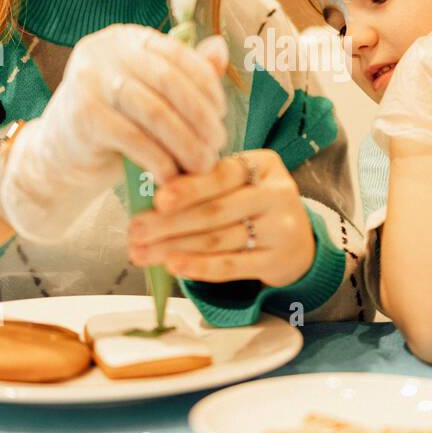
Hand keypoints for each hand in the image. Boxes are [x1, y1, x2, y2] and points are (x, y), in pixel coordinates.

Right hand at [1, 24, 227, 242]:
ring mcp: (90, 80)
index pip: (179, 55)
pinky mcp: (82, 115)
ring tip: (202, 165)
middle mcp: (105, 50)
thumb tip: (222, 49)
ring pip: (156, 112)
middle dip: (201, 117)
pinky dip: (159, 160)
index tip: (222, 115)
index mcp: (126, 39)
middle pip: (171, 83)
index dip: (207, 86)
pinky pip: (134, 138)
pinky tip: (171, 176)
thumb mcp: (149, 95)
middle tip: (218, 145)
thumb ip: (184, 75)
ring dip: (186, 143)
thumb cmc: (113, 125)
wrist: (56, 158)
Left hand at [126, 149, 314, 287]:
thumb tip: (148, 195)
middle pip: (216, 210)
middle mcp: (277, 193)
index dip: (188, 188)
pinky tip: (173, 266)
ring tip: (142, 253)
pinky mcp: (277, 260)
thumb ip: (202, 182)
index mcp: (263, 164)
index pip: (221, 174)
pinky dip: (199, 267)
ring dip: (174, 247)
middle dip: (169, 223)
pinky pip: (231, 266)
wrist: (296, 240)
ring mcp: (281, 228)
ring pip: (218, 240)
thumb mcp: (237, 183)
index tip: (157, 199)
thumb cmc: (251, 204)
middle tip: (135, 231)